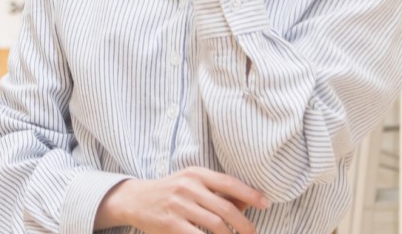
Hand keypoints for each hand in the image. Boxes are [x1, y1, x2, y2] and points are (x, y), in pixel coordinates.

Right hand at [99, 167, 268, 232]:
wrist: (135, 199)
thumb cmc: (170, 192)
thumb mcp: (192, 184)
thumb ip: (218, 192)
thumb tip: (249, 201)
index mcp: (196, 174)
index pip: (229, 183)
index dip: (250, 194)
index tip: (265, 204)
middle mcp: (187, 187)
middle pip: (226, 209)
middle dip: (245, 225)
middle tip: (252, 233)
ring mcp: (178, 205)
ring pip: (216, 225)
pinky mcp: (171, 224)